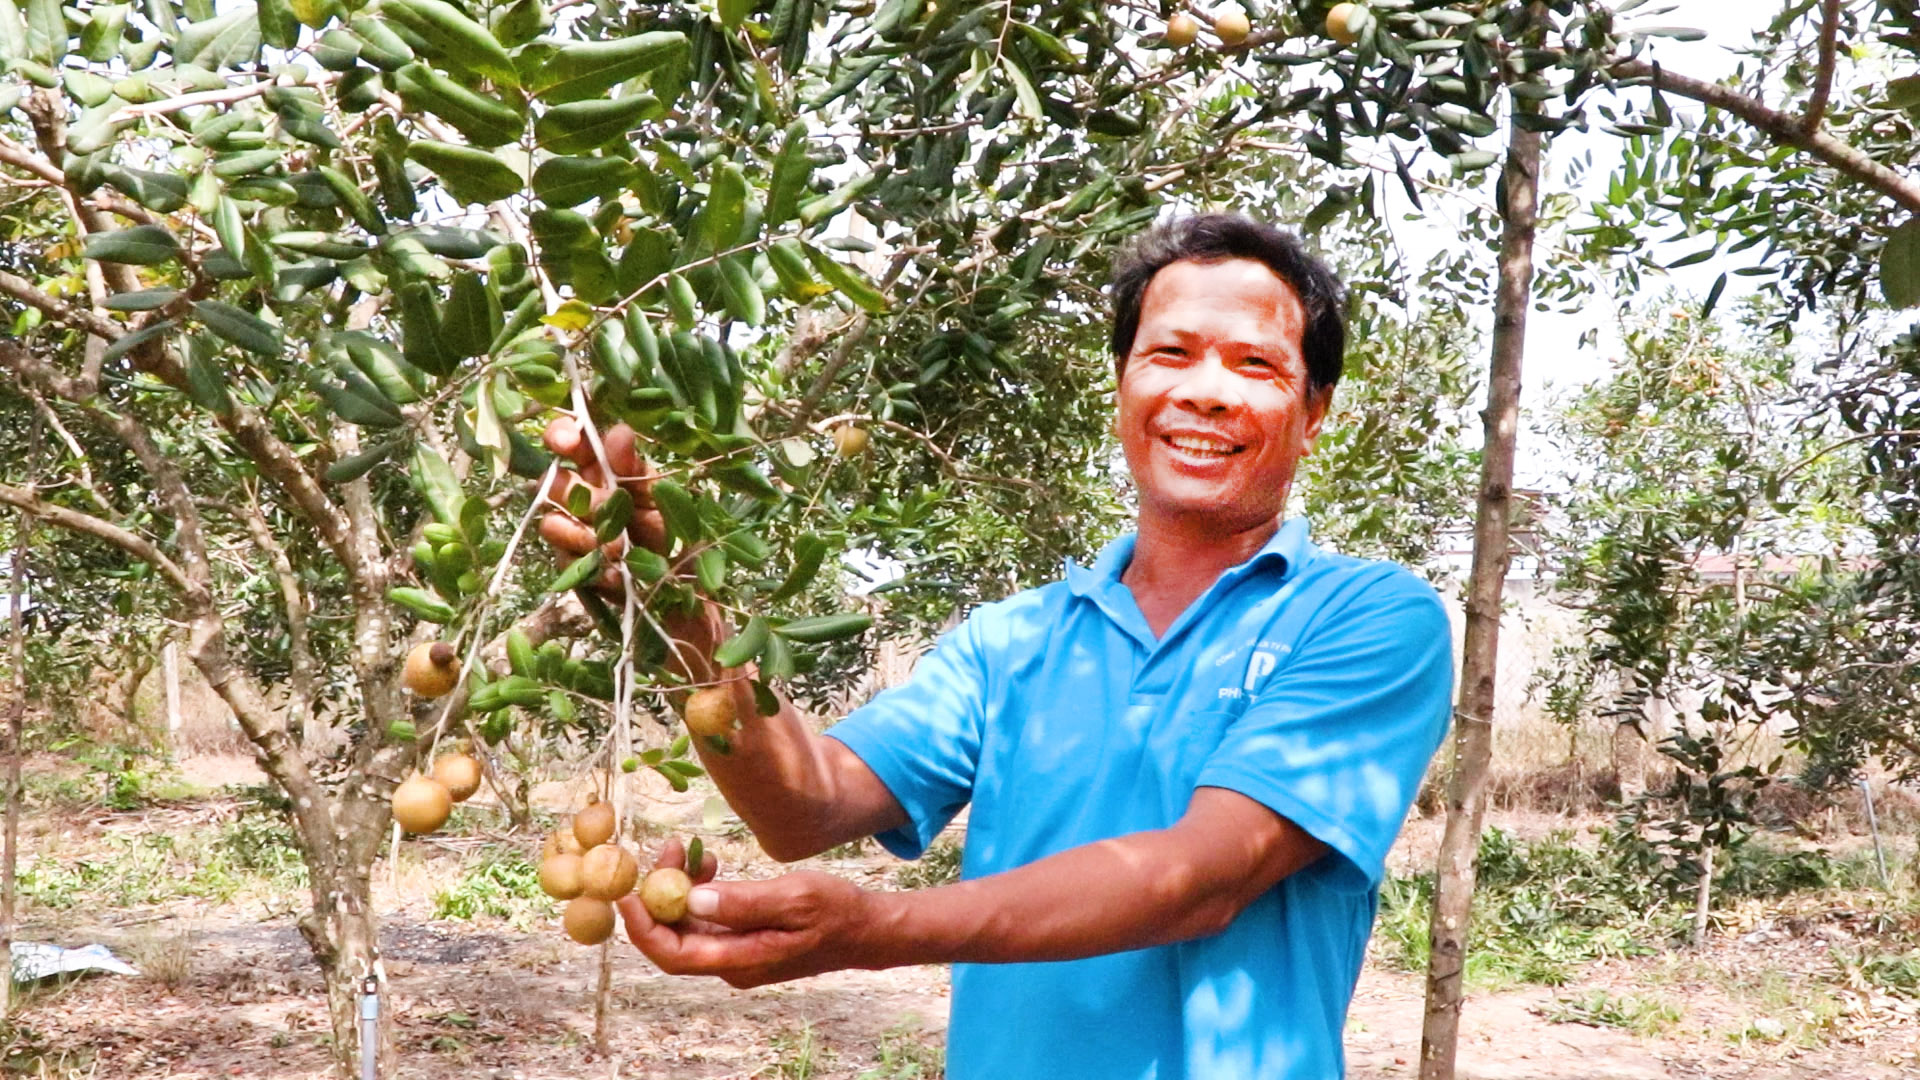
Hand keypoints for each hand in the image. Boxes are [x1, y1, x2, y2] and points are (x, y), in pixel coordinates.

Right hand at [536, 415, 670, 568]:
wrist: (677, 573)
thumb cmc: (667, 524)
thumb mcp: (658, 492)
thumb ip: (633, 466)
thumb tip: (619, 432)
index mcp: (598, 467)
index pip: (566, 441)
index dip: (560, 434)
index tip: (568, 444)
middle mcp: (578, 494)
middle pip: (551, 483)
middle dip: (580, 496)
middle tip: (610, 507)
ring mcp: (570, 529)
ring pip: (551, 523)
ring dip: (583, 535)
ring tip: (618, 548)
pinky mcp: (570, 563)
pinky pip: (564, 561)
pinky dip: (592, 566)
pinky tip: (616, 572)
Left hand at [615, 839, 881, 988]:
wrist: (864, 928)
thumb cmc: (836, 911)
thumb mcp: (794, 898)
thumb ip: (743, 902)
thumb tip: (692, 899)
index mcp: (740, 960)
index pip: (673, 954)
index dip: (643, 926)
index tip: (626, 891)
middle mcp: (730, 963)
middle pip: (673, 936)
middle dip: (657, 894)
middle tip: (664, 849)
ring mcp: (735, 952)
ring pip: (687, 924)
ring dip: (676, 887)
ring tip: (683, 847)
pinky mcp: (741, 939)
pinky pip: (705, 917)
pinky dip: (697, 890)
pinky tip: (707, 864)